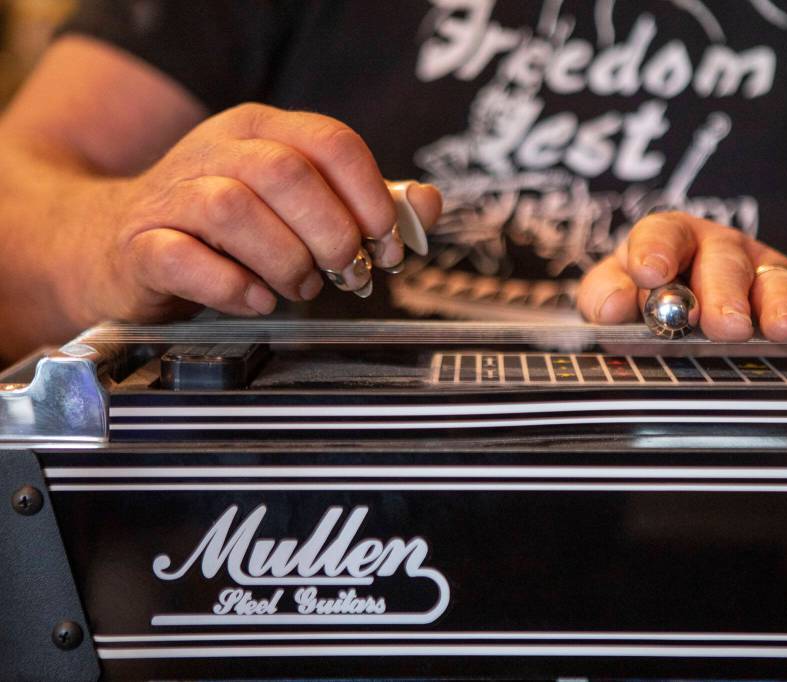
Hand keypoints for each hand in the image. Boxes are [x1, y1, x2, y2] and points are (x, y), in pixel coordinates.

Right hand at [68, 103, 441, 324]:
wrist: (112, 243)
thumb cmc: (221, 228)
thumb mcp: (295, 202)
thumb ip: (363, 203)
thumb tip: (427, 204)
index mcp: (263, 131)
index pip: (332, 142)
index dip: (372, 197)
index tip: (387, 243)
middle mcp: (217, 152)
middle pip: (287, 172)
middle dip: (332, 232)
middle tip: (346, 273)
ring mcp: (172, 195)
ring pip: (235, 208)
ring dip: (285, 260)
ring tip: (300, 288)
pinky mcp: (140, 245)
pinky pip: (184, 257)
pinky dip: (233, 286)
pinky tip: (257, 300)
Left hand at [577, 212, 786, 340]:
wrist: (723, 317)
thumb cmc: (660, 306)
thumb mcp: (624, 298)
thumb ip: (606, 297)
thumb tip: (612, 307)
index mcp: (672, 243)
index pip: (662, 233)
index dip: (655, 250)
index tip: (650, 274)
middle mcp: (721, 252)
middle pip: (723, 261)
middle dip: (723, 292)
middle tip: (724, 326)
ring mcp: (767, 273)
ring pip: (776, 280)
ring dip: (779, 304)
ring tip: (781, 332)